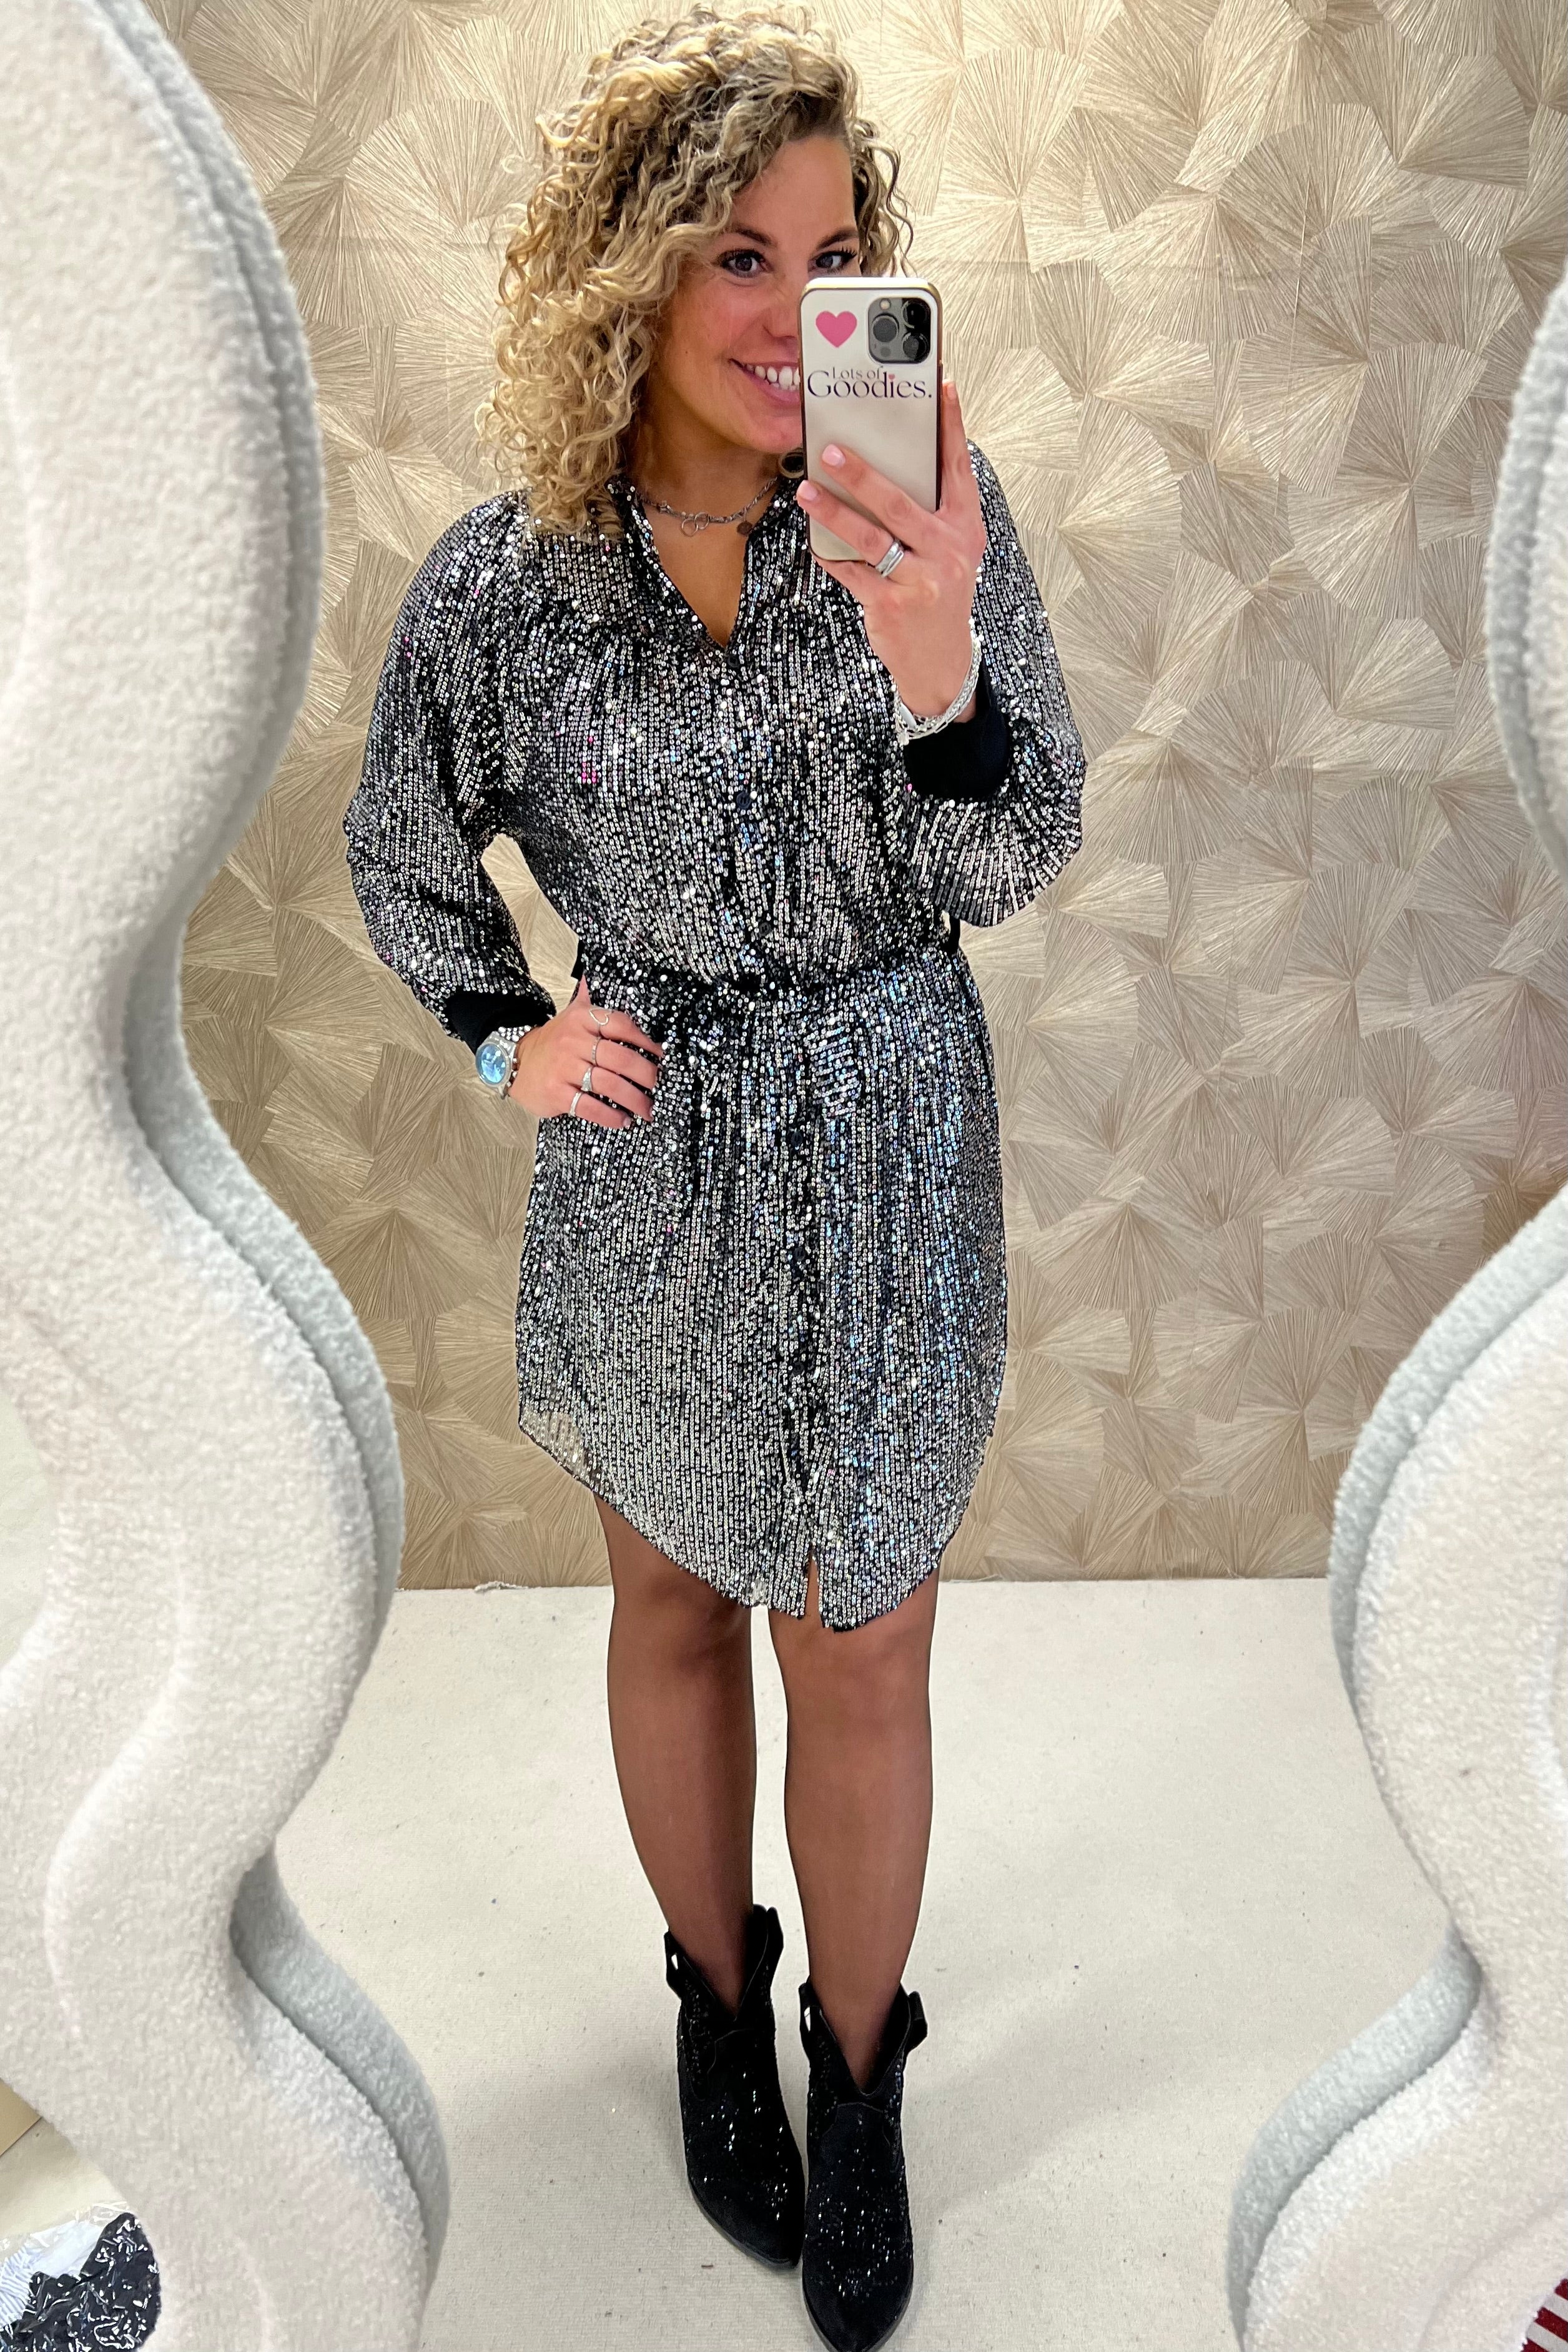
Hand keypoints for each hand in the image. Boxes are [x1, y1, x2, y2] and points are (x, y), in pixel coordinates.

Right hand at [507, 975, 662, 1128]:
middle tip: (658, 1086)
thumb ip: (587, 999)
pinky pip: (590, 1106)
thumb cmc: (552, 1041)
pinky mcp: (557, 1093)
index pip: (621, 1025)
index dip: (645, 1041)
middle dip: (646, 1075)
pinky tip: (623, 1121)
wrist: (515, 1061)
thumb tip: (593, 976)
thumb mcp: (570, 1015)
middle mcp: (573, 1042)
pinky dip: (610, 1116)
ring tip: (647, 1110)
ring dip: (634, 1100)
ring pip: (609, 1084)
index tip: (660, 1055)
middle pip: (621, 1058)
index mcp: (582, 1020)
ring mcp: (564, 1068)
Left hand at [796, 379, 986, 721]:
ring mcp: (921, 579)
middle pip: (900, 502)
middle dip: (862, 474)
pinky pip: (852, 572)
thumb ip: (930, 512)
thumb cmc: (939, 593)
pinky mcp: (893, 605)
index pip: (957, 467)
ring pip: (870, 537)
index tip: (941, 385)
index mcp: (964, 527)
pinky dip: (831, 555)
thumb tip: (888, 465)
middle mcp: (947, 550)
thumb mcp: (950, 551)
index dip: (950, 425)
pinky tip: (816, 542)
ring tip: (806, 492)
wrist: (941, 660)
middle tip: (831, 450)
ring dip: (833, 512)